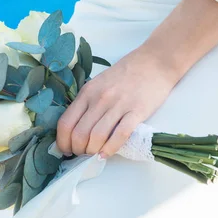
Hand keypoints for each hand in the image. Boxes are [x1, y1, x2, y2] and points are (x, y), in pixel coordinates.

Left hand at [56, 48, 176, 157]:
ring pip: (97, 137)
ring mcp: (119, 104)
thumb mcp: (99, 83)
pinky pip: (120, 135)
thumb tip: (76, 129)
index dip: (62, 142)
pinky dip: (110, 149)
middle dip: (78, 150)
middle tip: (82, 155)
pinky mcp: (137, 111)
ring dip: (92, 152)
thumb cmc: (126, 73)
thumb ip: (88, 102)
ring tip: (94, 155)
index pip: (66, 122)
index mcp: (88, 91)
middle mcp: (100, 98)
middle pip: (79, 133)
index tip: (67, 150)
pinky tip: (107, 154)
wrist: (154, 62)